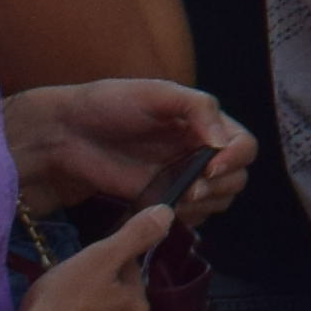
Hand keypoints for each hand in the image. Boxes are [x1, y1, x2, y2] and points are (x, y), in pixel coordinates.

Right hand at [0, 202, 165, 310]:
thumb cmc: (63, 305)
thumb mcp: (99, 258)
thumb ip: (135, 236)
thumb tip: (167, 213)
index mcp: (137, 306)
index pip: (128, 273)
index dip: (104, 264)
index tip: (81, 266)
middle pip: (116, 304)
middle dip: (97, 295)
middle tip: (64, 292)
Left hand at [5, 77, 252, 221]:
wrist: (66, 134)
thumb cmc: (110, 104)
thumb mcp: (157, 93)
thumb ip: (197, 108)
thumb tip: (221, 143)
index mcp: (204, 122)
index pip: (244, 145)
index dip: (235, 158)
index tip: (211, 166)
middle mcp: (199, 151)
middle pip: (237, 177)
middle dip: (221, 185)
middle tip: (192, 188)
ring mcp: (181, 178)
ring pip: (220, 200)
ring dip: (207, 203)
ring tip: (180, 197)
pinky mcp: (161, 200)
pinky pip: (192, 217)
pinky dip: (188, 217)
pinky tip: (168, 208)